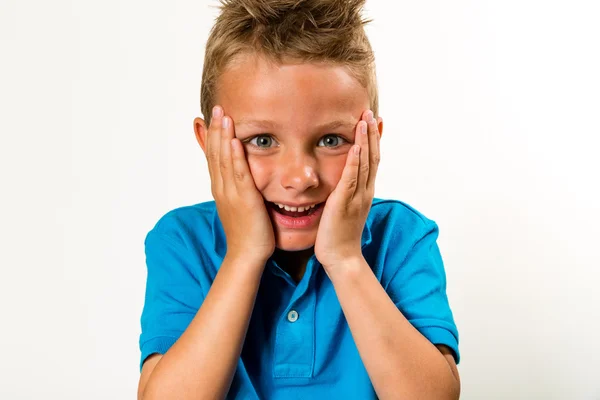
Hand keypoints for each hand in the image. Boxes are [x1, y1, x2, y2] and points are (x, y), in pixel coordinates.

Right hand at [206, 106, 274, 263]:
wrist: (246, 254)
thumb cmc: (247, 232)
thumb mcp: (239, 205)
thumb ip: (239, 189)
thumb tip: (241, 177)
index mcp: (220, 189)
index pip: (213, 156)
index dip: (212, 136)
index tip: (213, 117)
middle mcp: (222, 188)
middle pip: (215, 153)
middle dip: (215, 129)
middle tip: (216, 108)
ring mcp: (231, 193)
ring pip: (223, 159)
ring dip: (223, 136)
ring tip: (223, 115)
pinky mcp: (244, 199)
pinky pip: (238, 174)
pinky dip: (235, 156)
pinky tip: (235, 141)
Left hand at [314, 109, 380, 270]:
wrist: (341, 256)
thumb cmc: (340, 234)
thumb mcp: (346, 208)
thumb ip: (347, 192)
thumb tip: (344, 180)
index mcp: (365, 191)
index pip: (373, 160)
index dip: (375, 140)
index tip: (375, 122)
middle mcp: (365, 191)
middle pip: (373, 156)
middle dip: (372, 134)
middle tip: (371, 113)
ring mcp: (357, 196)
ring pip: (365, 163)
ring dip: (365, 140)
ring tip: (365, 120)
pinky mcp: (345, 202)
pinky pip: (351, 177)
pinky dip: (354, 160)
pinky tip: (356, 146)